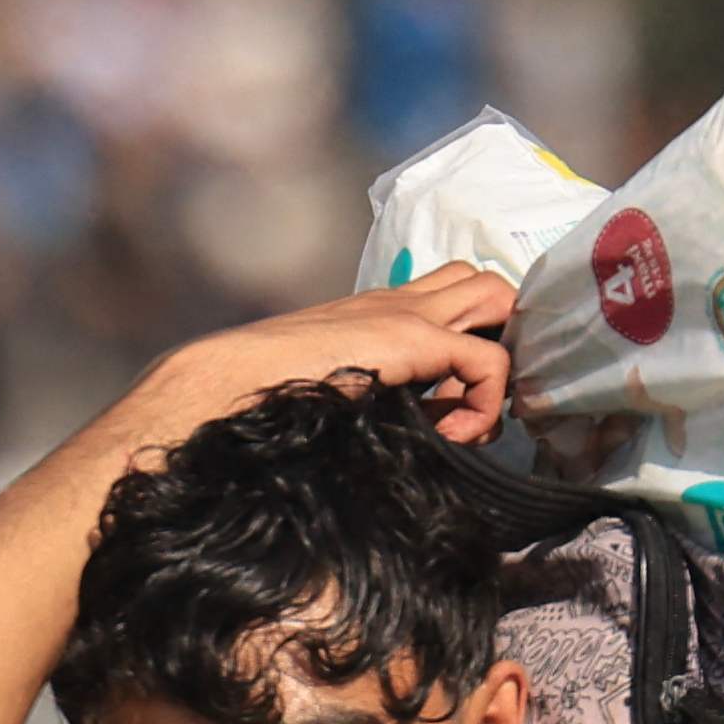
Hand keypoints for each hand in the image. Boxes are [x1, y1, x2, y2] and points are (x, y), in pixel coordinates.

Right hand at [168, 271, 515, 445]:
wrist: (224, 384)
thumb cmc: (264, 400)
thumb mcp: (338, 396)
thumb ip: (378, 401)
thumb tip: (420, 438)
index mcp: (376, 314)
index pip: (451, 298)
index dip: (473, 343)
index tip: (451, 414)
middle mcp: (398, 301)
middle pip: (484, 285)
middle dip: (500, 336)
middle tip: (476, 395)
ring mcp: (406, 311)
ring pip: (497, 297)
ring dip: (500, 353)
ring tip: (470, 407)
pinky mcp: (410, 334)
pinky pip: (489, 361)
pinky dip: (485, 402)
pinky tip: (452, 434)